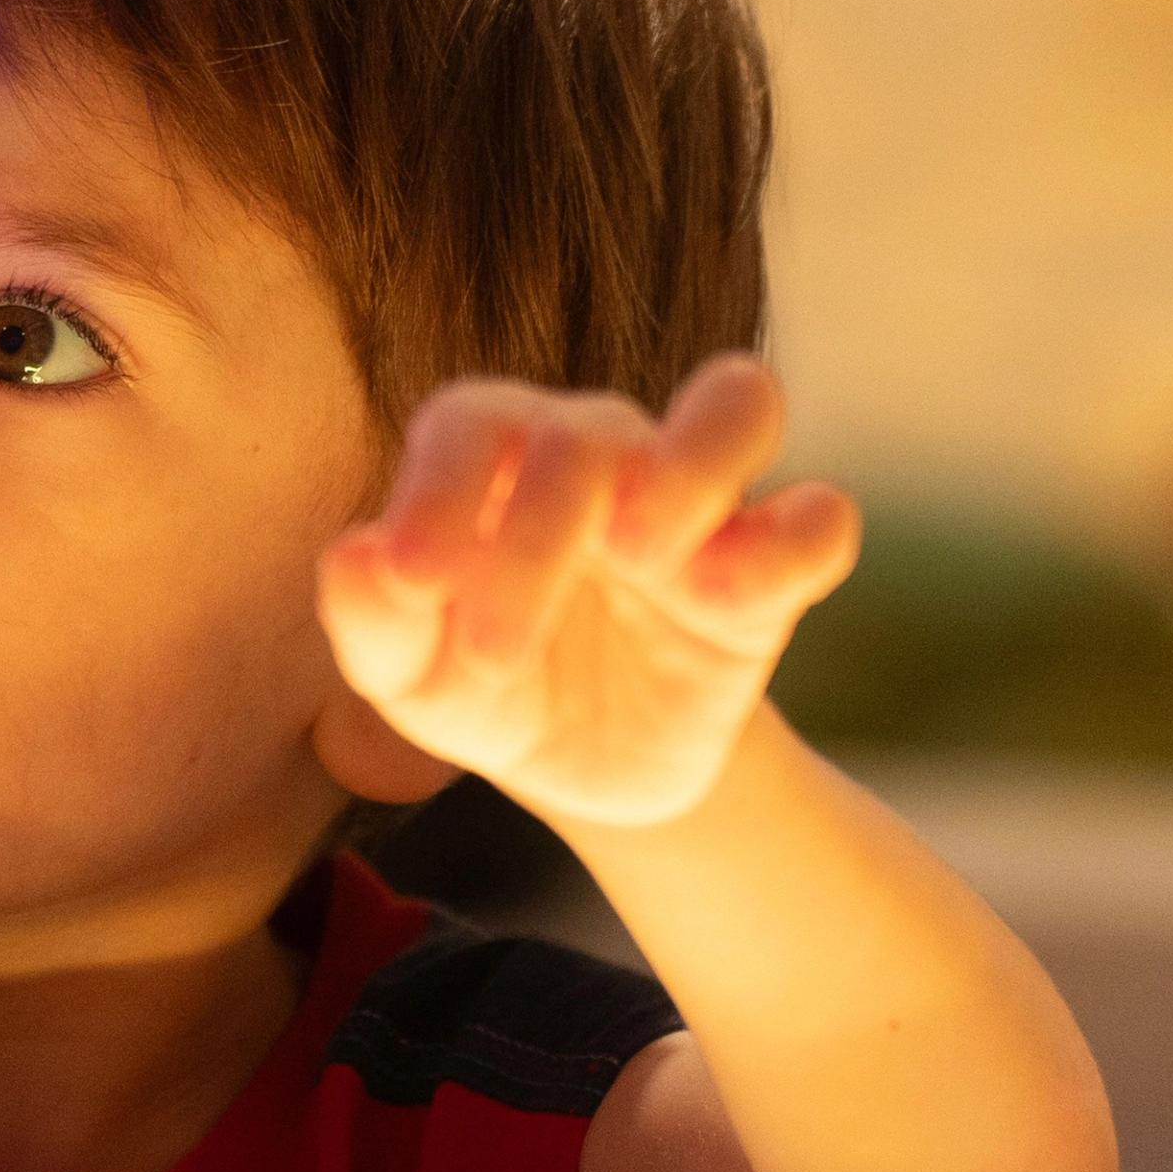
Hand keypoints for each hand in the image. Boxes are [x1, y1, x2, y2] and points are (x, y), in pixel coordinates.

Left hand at [317, 356, 859, 835]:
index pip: (473, 419)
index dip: (441, 485)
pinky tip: (728, 597)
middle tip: (493, 651)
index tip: (414, 577)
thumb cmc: (481, 686)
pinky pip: (819, 519)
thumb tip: (353, 556)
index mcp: (499, 459)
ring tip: (638, 552)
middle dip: (536, 535)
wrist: (579, 770)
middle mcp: (605, 453)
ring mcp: (698, 503)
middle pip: (589, 432)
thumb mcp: (409, 678)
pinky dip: (792, 541)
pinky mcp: (772, 573)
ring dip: (693, 462)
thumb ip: (372, 622)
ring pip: (738, 401)